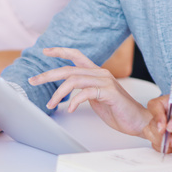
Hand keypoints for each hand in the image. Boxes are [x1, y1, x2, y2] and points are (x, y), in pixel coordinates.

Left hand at [28, 47, 152, 137]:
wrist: (138, 121)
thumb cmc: (118, 110)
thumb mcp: (96, 98)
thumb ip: (84, 90)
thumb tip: (67, 91)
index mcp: (96, 72)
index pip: (76, 55)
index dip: (60, 51)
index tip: (45, 50)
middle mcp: (100, 73)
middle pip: (69, 69)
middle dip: (48, 75)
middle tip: (33, 81)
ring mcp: (106, 81)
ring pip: (74, 80)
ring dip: (58, 93)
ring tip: (50, 104)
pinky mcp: (109, 92)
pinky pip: (86, 93)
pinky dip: (75, 101)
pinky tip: (70, 109)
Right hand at [146, 93, 171, 155]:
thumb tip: (170, 123)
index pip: (157, 104)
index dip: (156, 115)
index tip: (163, 127)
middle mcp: (171, 114)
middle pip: (152, 120)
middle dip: (161, 133)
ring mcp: (169, 128)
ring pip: (153, 133)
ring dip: (164, 142)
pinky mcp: (169, 141)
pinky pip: (157, 144)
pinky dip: (165, 148)